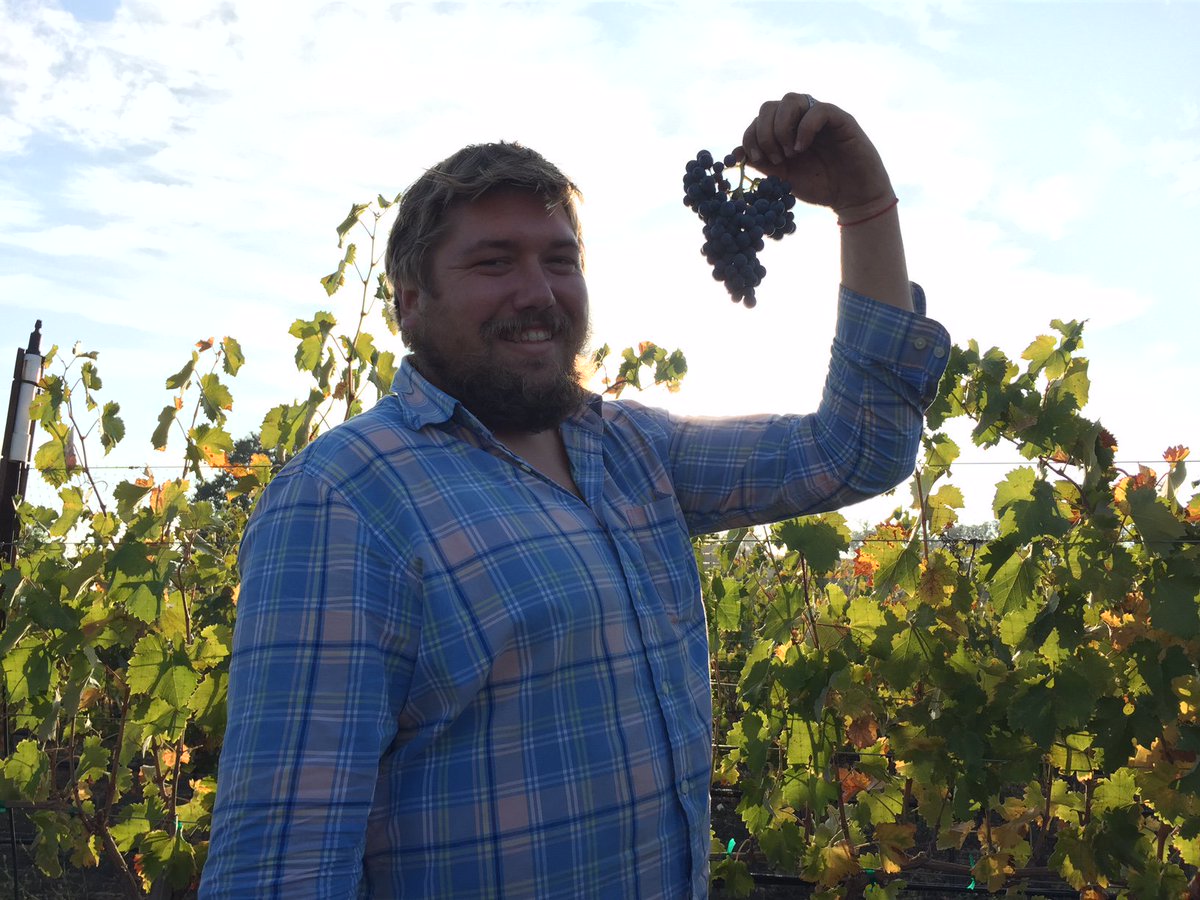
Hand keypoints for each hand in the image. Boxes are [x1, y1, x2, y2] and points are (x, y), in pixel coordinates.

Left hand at [738, 92, 894, 216]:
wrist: (853, 198)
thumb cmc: (820, 187)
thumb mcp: (784, 178)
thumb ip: (763, 164)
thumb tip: (736, 153)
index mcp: (785, 131)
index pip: (758, 120)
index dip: (751, 136)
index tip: (756, 158)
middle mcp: (800, 119)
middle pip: (770, 105)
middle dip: (764, 132)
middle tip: (774, 157)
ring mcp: (820, 117)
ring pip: (791, 99)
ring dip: (781, 126)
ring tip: (789, 153)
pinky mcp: (840, 119)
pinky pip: (818, 110)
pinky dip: (804, 128)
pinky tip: (802, 148)